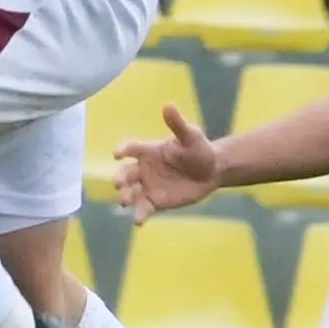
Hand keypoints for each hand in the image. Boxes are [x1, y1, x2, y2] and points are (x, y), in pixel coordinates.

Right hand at [114, 105, 220, 221]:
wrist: (211, 172)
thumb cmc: (199, 150)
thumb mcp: (191, 136)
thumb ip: (178, 124)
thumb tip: (168, 106)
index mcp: (149, 151)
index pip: (131, 149)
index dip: (123, 150)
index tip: (117, 154)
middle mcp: (144, 169)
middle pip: (126, 173)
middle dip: (120, 178)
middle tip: (118, 182)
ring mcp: (148, 186)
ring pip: (131, 192)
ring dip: (125, 196)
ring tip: (125, 201)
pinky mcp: (155, 202)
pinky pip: (144, 208)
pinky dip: (139, 215)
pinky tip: (138, 221)